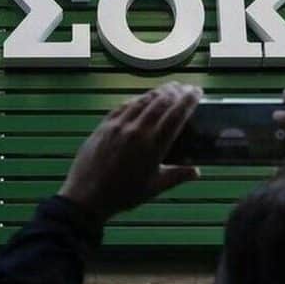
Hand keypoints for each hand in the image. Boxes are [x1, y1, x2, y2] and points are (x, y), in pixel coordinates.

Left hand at [59, 82, 202, 225]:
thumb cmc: (123, 195)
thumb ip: (177, 176)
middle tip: (186, 87)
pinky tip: (142, 98)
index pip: (176, 115)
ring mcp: (119, 125)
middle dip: (176, 91)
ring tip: (169, 88)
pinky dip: (137, 99)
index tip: (198, 91)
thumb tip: (197, 171)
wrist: (87, 196)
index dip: (189, 100)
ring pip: (142, 100)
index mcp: (153, 146)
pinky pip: (124, 105)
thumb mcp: (154, 188)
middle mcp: (137, 130)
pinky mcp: (104, 124)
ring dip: (158, 91)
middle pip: (161, 102)